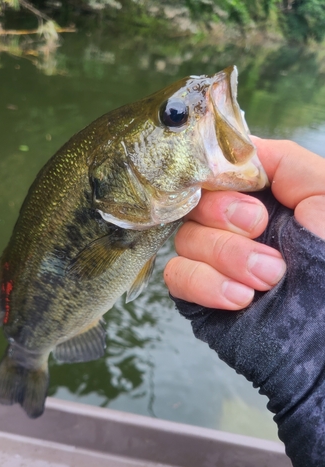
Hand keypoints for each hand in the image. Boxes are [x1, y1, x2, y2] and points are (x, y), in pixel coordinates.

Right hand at [164, 137, 324, 308]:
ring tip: (268, 279)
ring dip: (227, 257)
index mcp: (261, 199)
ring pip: (185, 239)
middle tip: (262, 235)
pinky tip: (240, 299)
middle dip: (227, 219)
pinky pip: (177, 275)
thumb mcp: (324, 192)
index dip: (221, 178)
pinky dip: (205, 283)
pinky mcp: (200, 294)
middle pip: (195, 203)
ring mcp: (215, 261)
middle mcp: (233, 227)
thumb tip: (237, 147)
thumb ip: (283, 159)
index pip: (215, 172)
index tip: (250, 198)